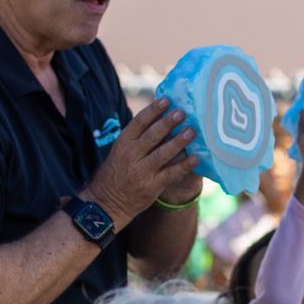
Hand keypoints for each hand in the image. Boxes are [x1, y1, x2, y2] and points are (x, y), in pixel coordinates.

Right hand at [86, 98, 197, 227]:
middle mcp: (131, 155)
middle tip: (182, 113)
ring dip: (178, 141)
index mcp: (123, 143)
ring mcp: (142, 171)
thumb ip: (138, 137)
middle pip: (152, 135)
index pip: (138, 123)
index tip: (166, 100)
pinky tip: (196, 158)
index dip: (153, 111)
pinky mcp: (152, 186)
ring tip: (192, 131)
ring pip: (163, 153)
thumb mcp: (120, 151)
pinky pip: (171, 173)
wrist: (107, 202)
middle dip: (168, 123)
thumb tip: (161, 118)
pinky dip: (184, 165)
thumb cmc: (117, 172)